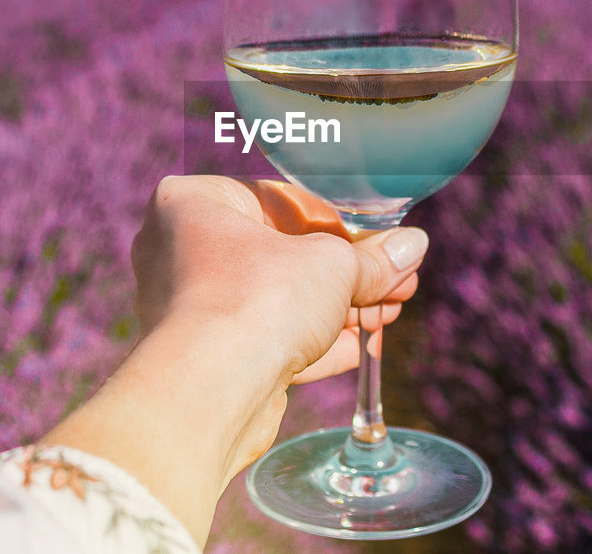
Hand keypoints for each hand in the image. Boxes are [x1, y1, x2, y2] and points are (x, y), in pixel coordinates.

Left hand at [131, 175, 426, 383]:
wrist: (211, 393)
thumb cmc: (259, 302)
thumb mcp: (334, 265)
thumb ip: (374, 257)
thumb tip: (412, 246)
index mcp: (195, 203)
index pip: (283, 200)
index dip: (342, 221)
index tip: (382, 239)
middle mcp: (179, 251)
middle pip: (282, 253)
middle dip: (346, 270)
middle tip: (396, 277)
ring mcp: (189, 308)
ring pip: (278, 300)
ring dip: (337, 307)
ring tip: (389, 310)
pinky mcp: (206, 358)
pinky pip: (267, 339)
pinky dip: (314, 341)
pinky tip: (361, 344)